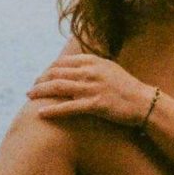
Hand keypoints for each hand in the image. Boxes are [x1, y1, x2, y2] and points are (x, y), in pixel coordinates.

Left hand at [28, 49, 156, 126]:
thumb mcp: (109, 69)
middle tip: (31, 89)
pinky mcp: (95, 104)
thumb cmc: (126, 88)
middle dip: (41, 80)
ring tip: (29, 96)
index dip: (48, 70)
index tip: (41, 78)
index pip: (62, 62)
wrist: (144, 103)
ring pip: (58, 87)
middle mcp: (91, 71)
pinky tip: (40, 113)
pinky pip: (68, 107)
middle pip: (57, 73)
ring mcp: (93, 87)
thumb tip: (74, 66)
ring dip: (40, 91)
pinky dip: (52, 110)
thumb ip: (92, 66)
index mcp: (93, 61)